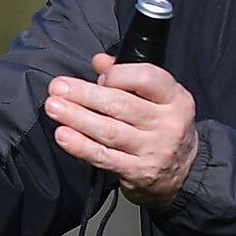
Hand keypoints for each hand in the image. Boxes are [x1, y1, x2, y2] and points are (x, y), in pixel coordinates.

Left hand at [44, 53, 198, 207]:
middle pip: (121, 105)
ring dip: (77, 118)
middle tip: (58, 88)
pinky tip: (63, 135)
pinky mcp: (138, 172)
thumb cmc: (162, 126)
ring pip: (109, 131)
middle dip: (84, 95)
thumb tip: (99, 61)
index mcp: (175, 98)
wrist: (181, 174)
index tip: (98, 77)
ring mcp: (154, 150)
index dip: (118, 75)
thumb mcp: (157, 98)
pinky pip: (104, 157)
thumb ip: (129, 75)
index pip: (147, 79)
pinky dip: (80, 146)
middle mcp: (168, 124)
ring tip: (54, 107)